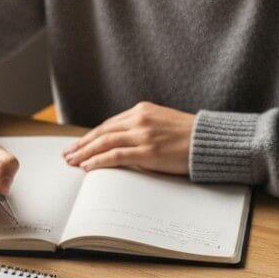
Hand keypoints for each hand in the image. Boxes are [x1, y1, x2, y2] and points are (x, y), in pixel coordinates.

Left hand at [63, 101, 193, 174]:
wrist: (210, 142)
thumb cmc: (191, 136)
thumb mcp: (164, 123)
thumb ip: (144, 129)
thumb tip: (125, 144)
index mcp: (142, 110)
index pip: (109, 124)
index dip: (92, 135)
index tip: (80, 144)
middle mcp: (139, 119)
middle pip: (102, 132)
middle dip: (82, 144)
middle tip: (68, 154)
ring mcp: (143, 134)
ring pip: (104, 143)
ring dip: (85, 153)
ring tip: (72, 161)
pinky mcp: (147, 151)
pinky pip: (115, 156)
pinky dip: (98, 161)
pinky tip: (87, 166)